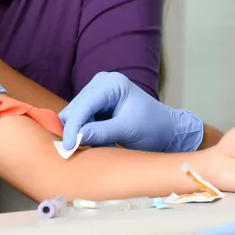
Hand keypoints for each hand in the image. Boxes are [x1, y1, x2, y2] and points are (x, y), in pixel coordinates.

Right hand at [59, 72, 203, 151]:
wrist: (166, 130)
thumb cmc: (153, 128)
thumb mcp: (128, 131)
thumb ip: (101, 132)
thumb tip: (75, 138)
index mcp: (112, 83)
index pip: (84, 105)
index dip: (73, 126)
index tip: (68, 147)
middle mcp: (101, 83)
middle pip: (74, 108)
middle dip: (74, 130)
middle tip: (78, 151)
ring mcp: (97, 93)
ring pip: (74, 115)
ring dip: (78, 133)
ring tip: (93, 147)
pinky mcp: (95, 105)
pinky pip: (79, 120)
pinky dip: (83, 133)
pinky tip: (95, 142)